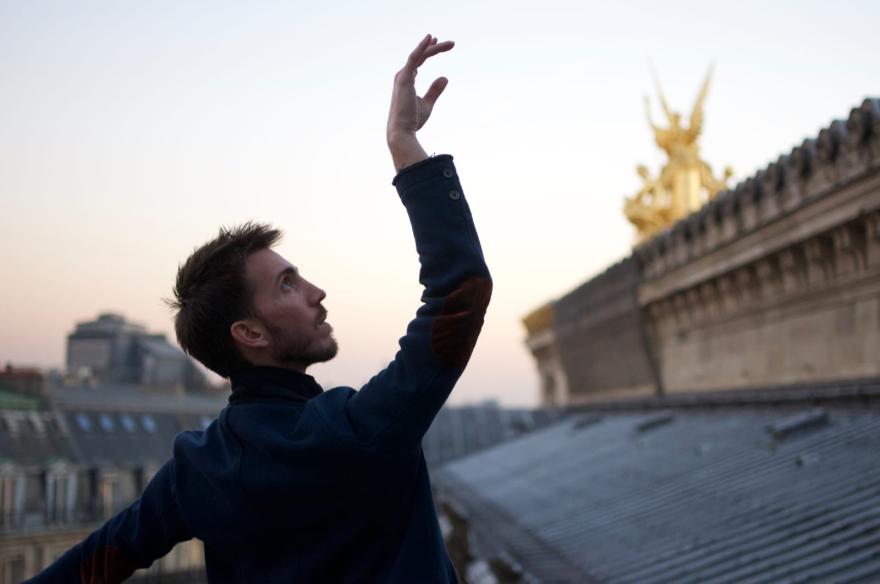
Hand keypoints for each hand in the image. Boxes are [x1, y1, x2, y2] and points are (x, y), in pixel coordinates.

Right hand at [387, 34, 453, 170]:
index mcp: (406, 81)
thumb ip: (435, 91)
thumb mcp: (427, 104)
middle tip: (451, 44)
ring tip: (451, 44)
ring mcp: (403, 76)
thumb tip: (445, 78)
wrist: (402, 131)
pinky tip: (430, 39)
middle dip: (434, 47)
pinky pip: (414, 58)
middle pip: (420, 56)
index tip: (437, 43)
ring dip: (434, 48)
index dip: (428, 51)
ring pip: (419, 55)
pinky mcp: (404, 78)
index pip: (417, 61)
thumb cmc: (413, 121)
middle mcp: (403, 76)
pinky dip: (422, 48)